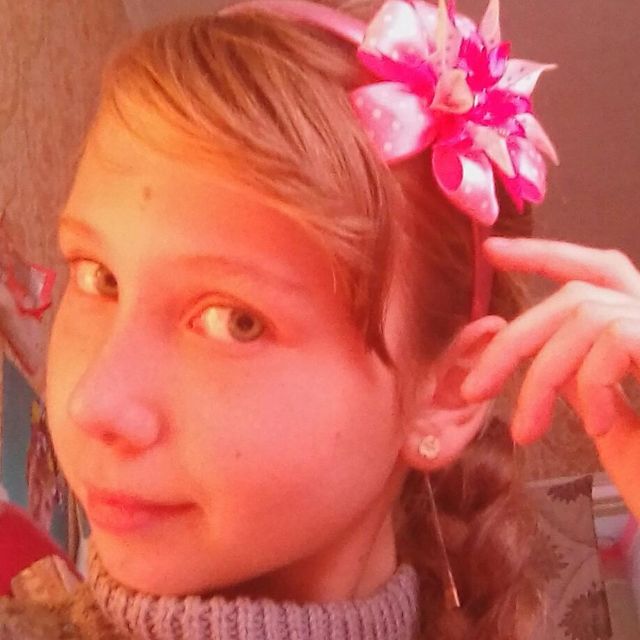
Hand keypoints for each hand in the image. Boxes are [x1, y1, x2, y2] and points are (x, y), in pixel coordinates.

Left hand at [461, 237, 639, 518]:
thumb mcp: (612, 424)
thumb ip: (582, 384)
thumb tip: (546, 359)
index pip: (592, 271)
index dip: (543, 255)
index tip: (493, 253)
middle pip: (573, 297)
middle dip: (512, 342)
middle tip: (473, 390)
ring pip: (582, 316)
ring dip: (539, 380)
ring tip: (527, 432)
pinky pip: (614, 338)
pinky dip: (590, 383)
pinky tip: (593, 426)